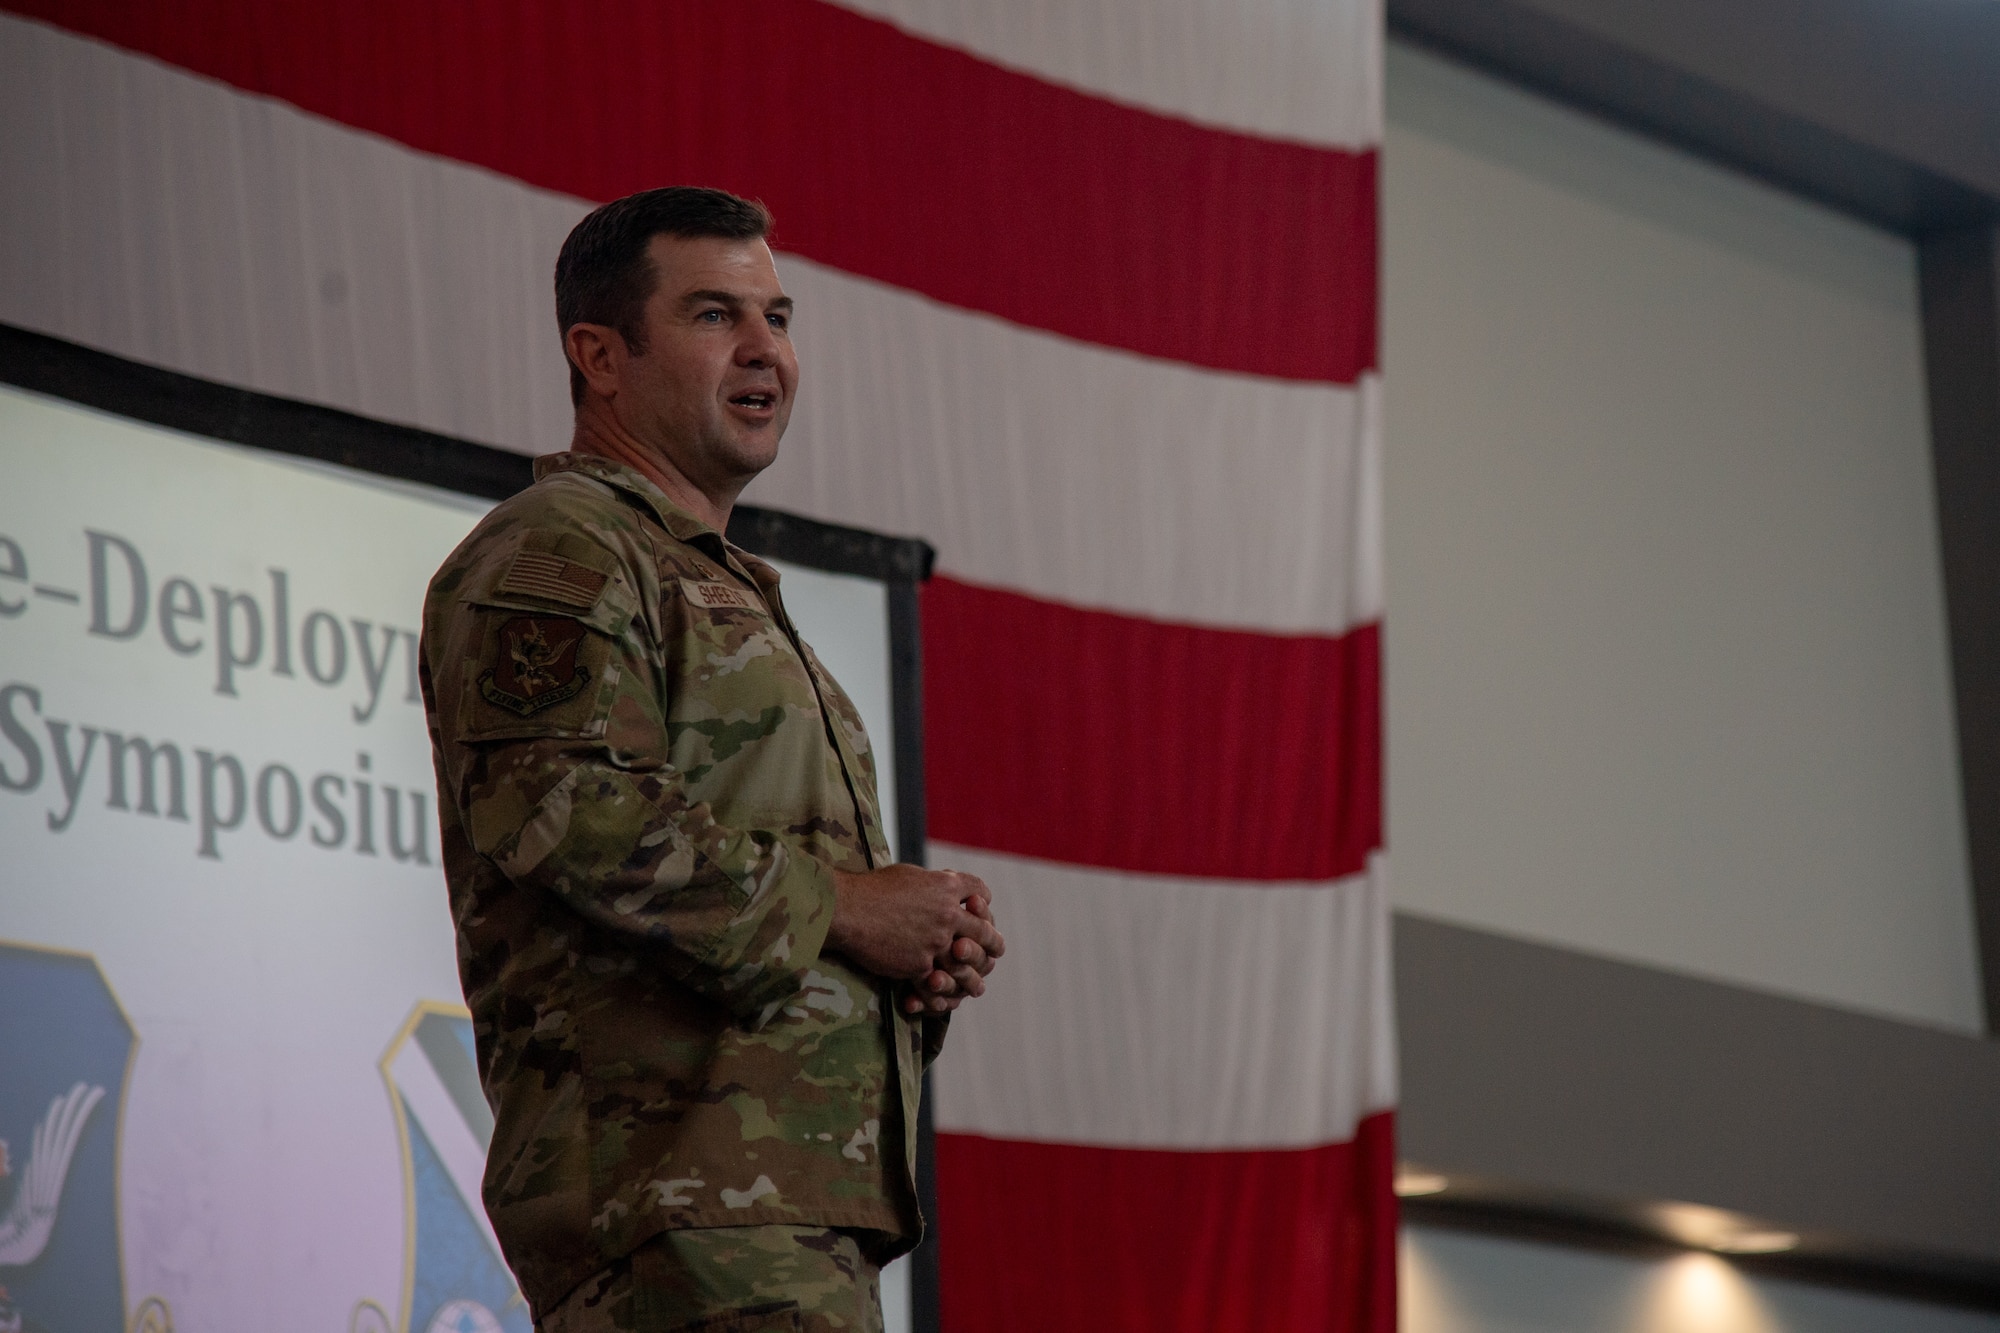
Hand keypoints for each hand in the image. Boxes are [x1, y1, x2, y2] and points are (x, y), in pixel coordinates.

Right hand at [826, 865, 1003, 1013]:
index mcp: (946, 885)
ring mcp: (936, 941)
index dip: (984, 900)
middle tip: (996, 947)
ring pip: (966, 961)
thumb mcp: (910, 874)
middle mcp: (947, 913)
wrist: (847, 910)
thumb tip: (946, 882)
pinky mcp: (920, 964)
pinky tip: (942, 995)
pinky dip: (939, 991)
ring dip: (974, 973)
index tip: (982, 907)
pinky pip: (937, 981)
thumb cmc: (872, 888)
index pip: (980, 890)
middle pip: (983, 929)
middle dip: (992, 940)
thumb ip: (933, 882)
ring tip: (978, 982)